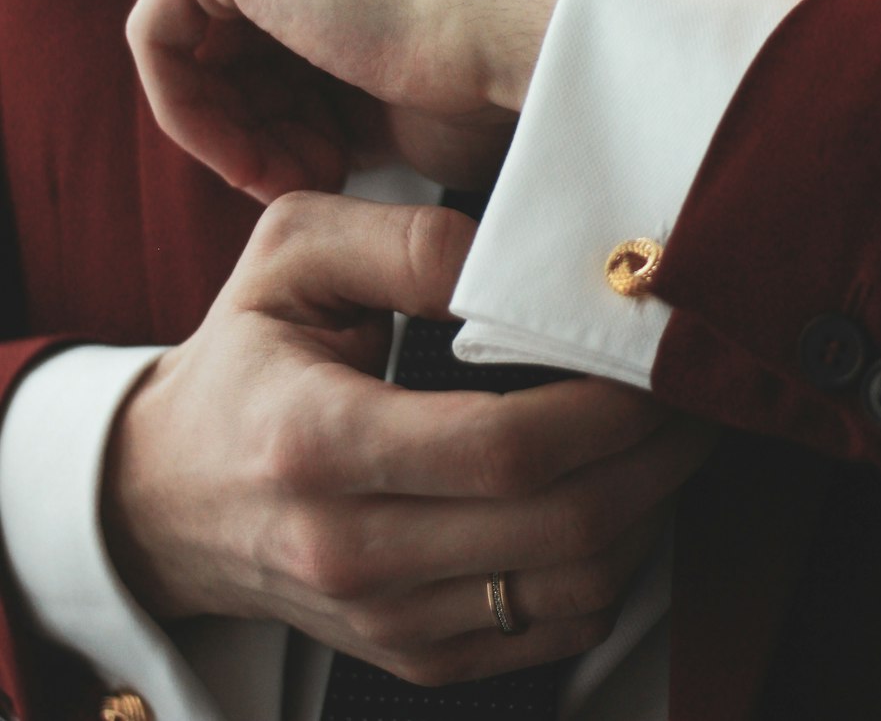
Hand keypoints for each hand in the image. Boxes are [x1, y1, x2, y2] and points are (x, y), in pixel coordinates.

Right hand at [102, 193, 717, 684]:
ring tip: (671, 437)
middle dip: (658, 456)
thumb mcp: (289, 255)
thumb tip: (511, 261)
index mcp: (319, 441)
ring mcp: (385, 618)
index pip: (504, 445)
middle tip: (696, 390)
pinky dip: (611, 566)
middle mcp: (352, 549)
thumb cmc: (243, 358)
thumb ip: (402, 243)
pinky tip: (619, 496)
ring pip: (574, 587)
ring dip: (651, 511)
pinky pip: (551, 629)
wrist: (169, 495)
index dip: (605, 406)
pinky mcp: (411, 653)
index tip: (654, 357)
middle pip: (561, 524)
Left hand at [126, 0, 591, 200]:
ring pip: (199, 37)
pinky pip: (160, 35)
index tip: (337, 166)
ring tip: (303, 179)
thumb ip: (348, 73)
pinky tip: (250, 161)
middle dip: (268, 119)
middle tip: (317, 178)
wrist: (523, 22)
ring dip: (239, 129)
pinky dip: (191, 113)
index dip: (298, 104)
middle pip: (240, 27)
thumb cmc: (499, 58)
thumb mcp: (412, 65)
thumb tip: (315, 135)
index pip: (288, 14)